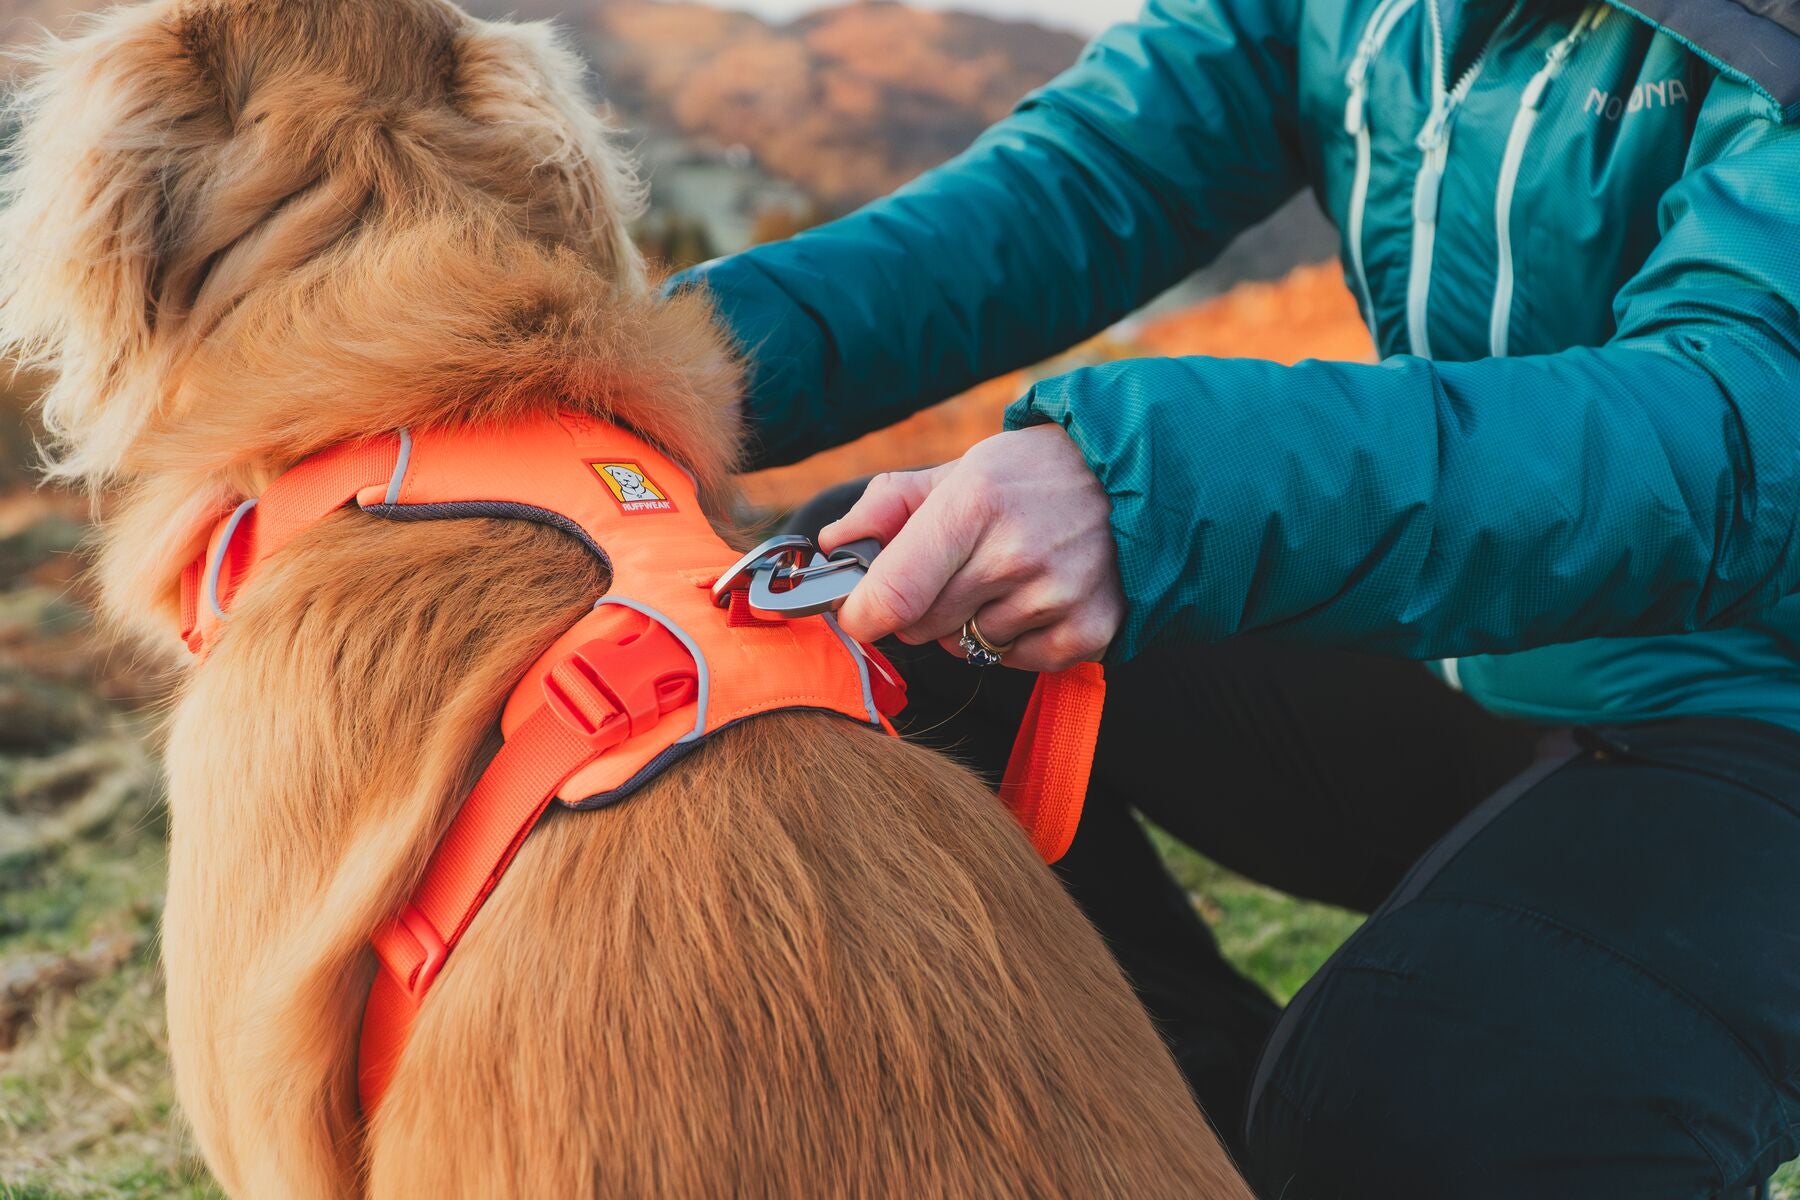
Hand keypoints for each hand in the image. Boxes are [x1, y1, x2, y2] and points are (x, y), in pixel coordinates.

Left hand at [819, 423, 1124, 671]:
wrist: (1129, 478)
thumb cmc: (1030, 476)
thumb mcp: (959, 471)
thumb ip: (888, 505)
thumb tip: (833, 545)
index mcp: (974, 503)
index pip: (894, 592)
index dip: (862, 612)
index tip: (858, 610)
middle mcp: (1016, 554)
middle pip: (922, 626)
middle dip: (921, 608)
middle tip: (953, 572)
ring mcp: (1056, 597)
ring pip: (968, 647)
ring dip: (971, 624)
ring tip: (1005, 578)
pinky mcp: (1088, 632)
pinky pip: (1016, 662)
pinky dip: (1016, 641)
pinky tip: (1036, 599)